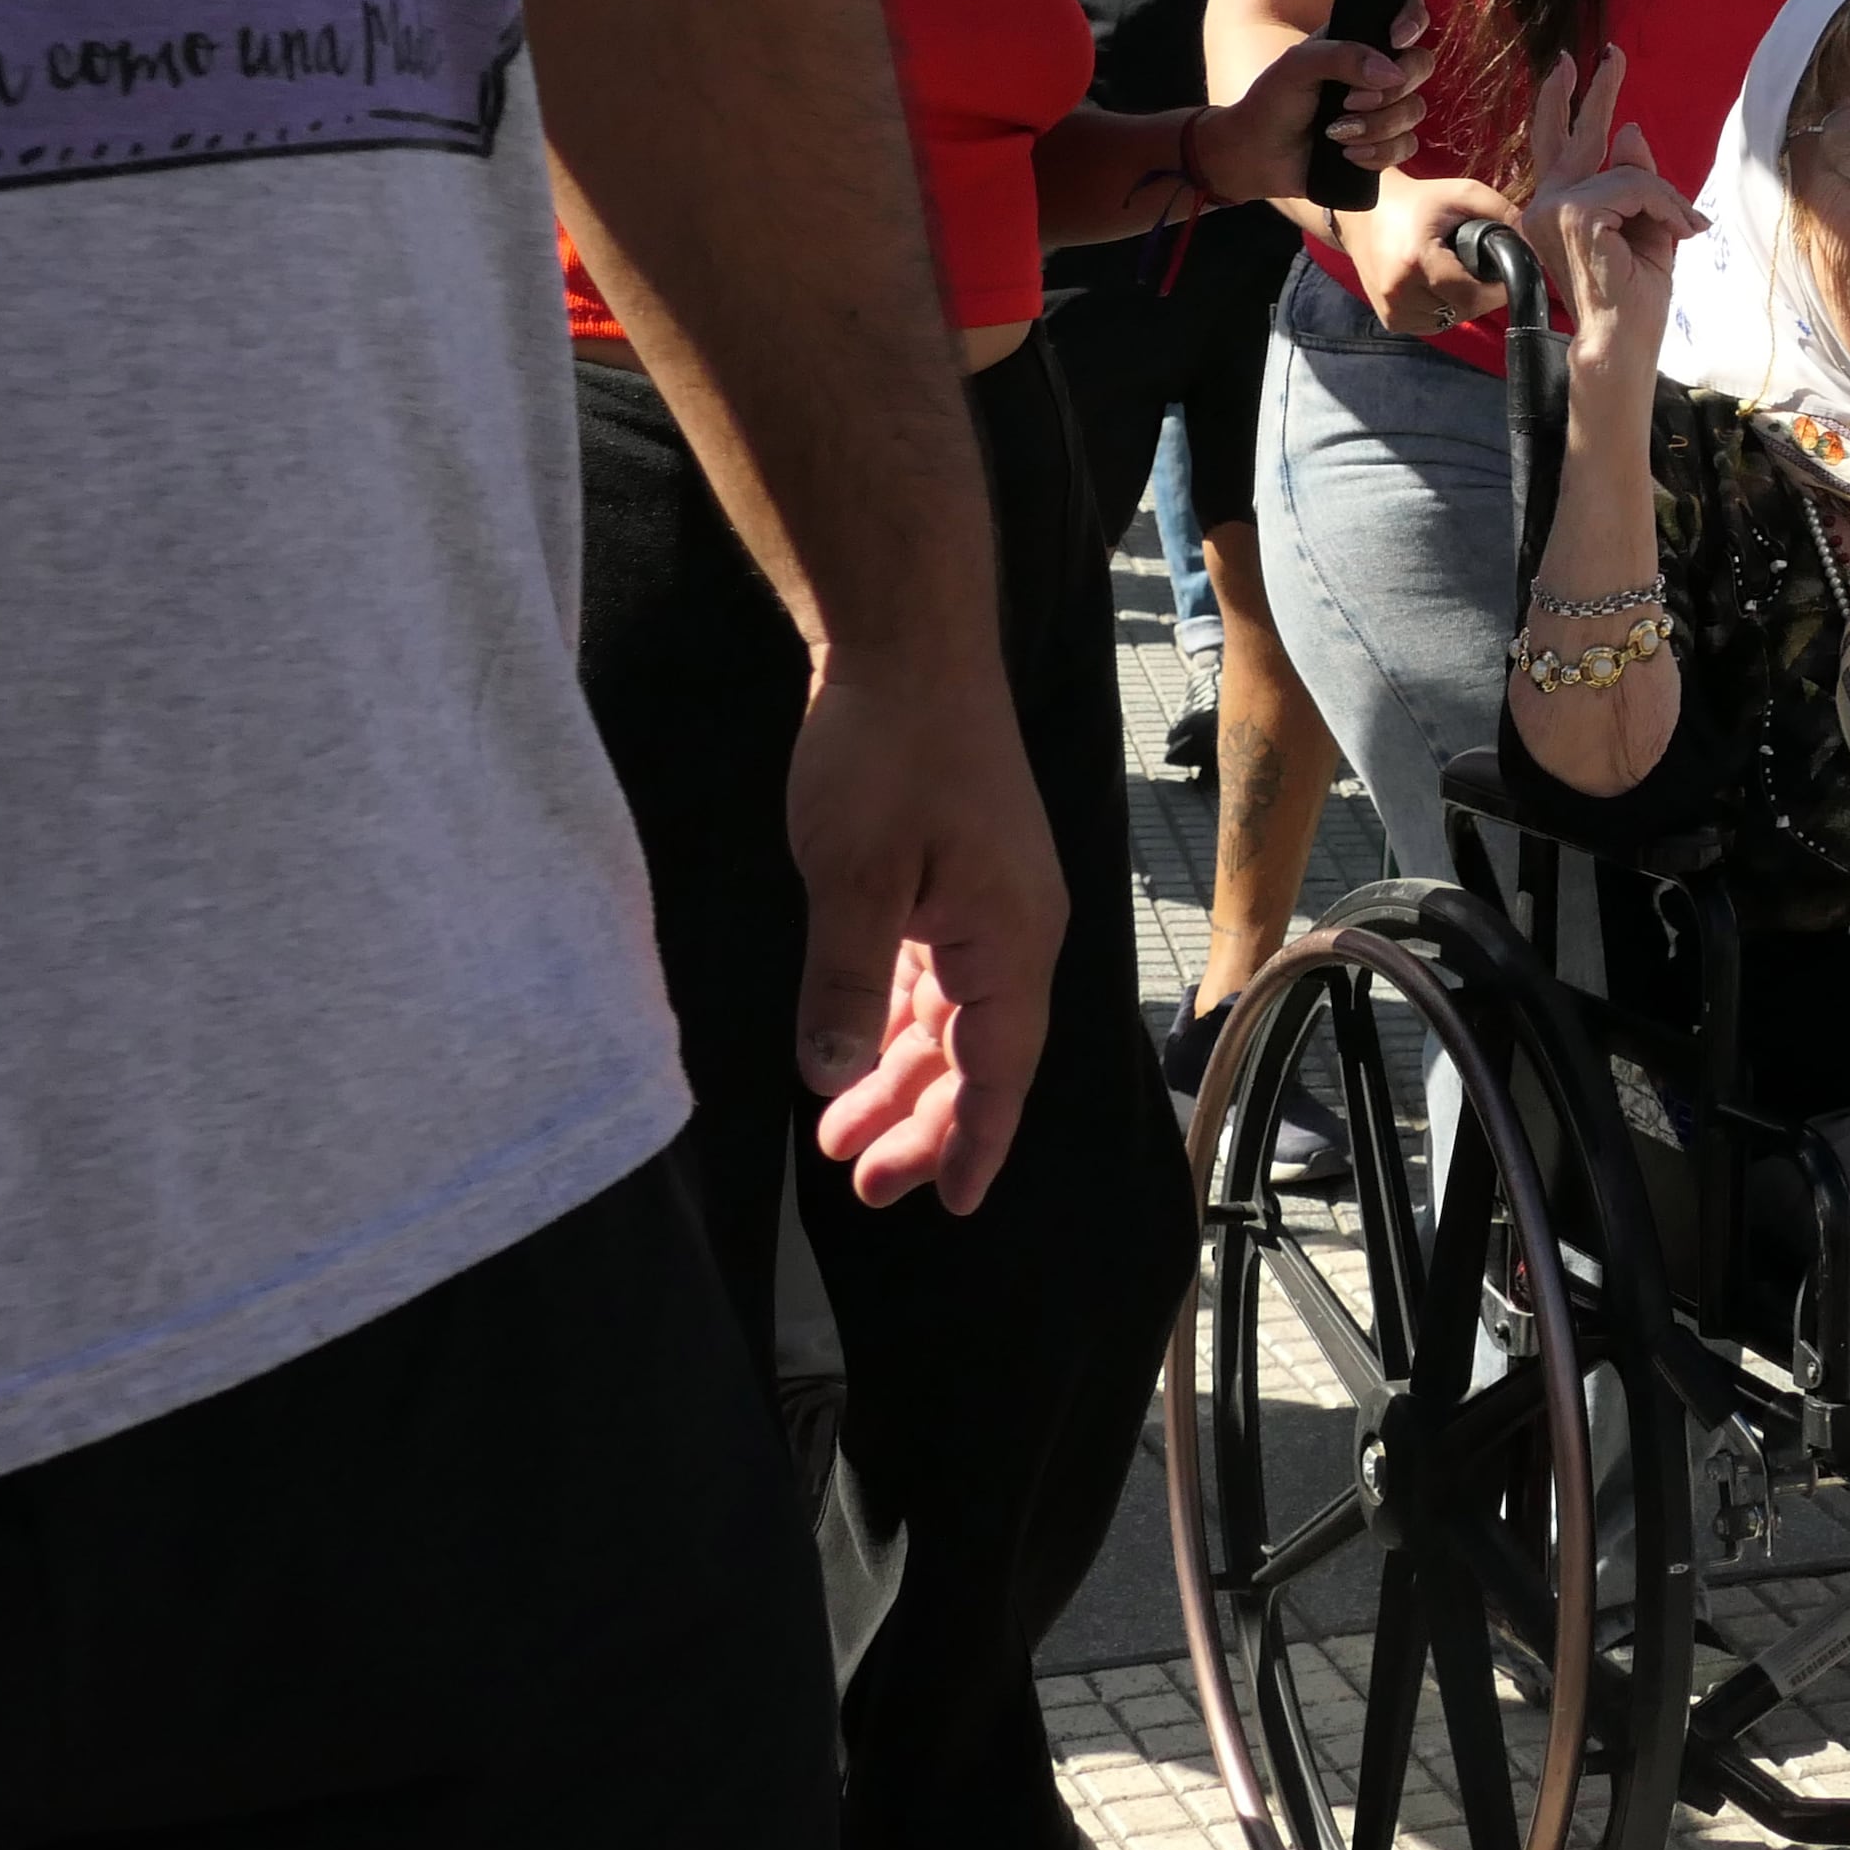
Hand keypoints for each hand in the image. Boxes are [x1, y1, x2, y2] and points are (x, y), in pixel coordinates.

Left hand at [794, 647, 1066, 1212]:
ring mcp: (987, 901)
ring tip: (840, 1134)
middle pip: (978, 1056)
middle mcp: (1015, 930)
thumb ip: (847, 984)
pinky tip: (853, 1050)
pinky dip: (897, 1019)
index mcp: (1010, 938)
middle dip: (923, 1123)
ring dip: (900, 1076)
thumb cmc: (888, 750)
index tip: (949, 1206)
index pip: (998, 1070)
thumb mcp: (855, 875)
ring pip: (951, 1019)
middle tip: (863, 1184)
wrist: (907, 642)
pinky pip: (935, 975)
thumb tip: (834, 1077)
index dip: (973, 1142)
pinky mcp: (956, 876)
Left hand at [1205, 0, 1430, 199]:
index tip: (1396, 40)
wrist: (1257, 154)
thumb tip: (1392, 73)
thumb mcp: (1298, 66)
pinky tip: (1348, 155)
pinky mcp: (1384, 145)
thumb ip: (1342, 56)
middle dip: (1390, 90)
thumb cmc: (1272, 101)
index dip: (1413, 21)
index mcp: (1360, 41)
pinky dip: (1379, 152)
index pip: (1406, 13)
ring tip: (1336, 133)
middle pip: (1421, 65)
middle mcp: (1378, 71)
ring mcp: (1384, 109)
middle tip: (1349, 101)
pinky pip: (1407, 146)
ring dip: (1377, 126)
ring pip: (1415, 110)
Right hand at [1343, 169, 1523, 333]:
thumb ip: (1501, 212)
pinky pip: (1434, 324)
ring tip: (1453, 271)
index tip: (1503, 272)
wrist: (1362, 213)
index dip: (1496, 289)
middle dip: (1481, 293)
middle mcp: (1399, 293)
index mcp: (1415, 262)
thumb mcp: (1460, 193)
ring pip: (1451, 320)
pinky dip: (1444, 308)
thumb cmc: (1416, 201)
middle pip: (1464, 310)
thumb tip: (1534, 243)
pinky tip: (1436, 284)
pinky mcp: (1391, 321)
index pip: (1472, 296)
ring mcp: (1392, 312)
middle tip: (1476, 265)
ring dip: (1462, 302)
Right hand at [1519, 46, 1705, 384]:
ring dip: (1666, 199)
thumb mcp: (1644, 228)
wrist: (1620, 345)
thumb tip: (1627, 131)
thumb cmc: (1632, 300)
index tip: (1580, 66)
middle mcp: (1545, 204)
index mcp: (1558, 209)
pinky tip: (1679, 232)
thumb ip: (1634, 181)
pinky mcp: (1573, 215)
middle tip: (1612, 54)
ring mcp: (1553, 207)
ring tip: (1683, 229)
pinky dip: (1666, 206)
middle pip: (1575, 135)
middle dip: (1596, 91)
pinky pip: (1637, 186)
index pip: (1563, 146)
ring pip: (1628, 170)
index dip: (1569, 104)